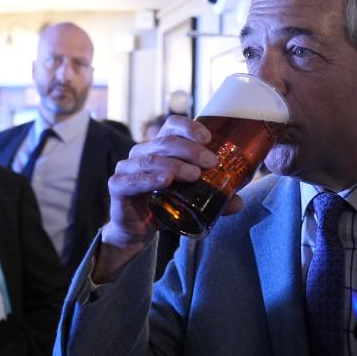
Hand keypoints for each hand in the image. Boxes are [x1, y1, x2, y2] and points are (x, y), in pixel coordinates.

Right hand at [95, 116, 241, 280]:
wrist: (137, 229)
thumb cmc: (164, 206)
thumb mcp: (192, 200)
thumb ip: (213, 198)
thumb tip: (238, 201)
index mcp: (160, 147)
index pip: (172, 125)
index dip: (189, 127)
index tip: (208, 138)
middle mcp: (142, 152)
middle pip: (166, 142)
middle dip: (191, 150)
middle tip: (211, 162)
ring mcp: (127, 167)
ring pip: (151, 160)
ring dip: (175, 165)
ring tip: (195, 174)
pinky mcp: (117, 185)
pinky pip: (132, 180)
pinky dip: (150, 180)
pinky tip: (165, 181)